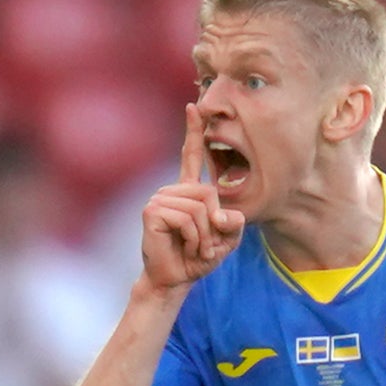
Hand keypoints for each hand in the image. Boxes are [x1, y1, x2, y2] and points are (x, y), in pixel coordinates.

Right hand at [138, 105, 245, 294]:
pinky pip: (186, 219)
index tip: (193, 106)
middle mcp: (172, 190)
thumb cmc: (197, 258)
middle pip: (208, 193)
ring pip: (199, 208)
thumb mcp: (225, 241)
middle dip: (214, 225)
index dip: (193, 132)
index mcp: (188, 191)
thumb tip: (222, 214)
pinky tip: (183, 247)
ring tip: (193, 248)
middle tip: (204, 244)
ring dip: (203, 236)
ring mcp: (160, 199)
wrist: (174, 279)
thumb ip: (233, 224)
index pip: (191, 156)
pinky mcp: (152, 211)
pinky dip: (192, 238)